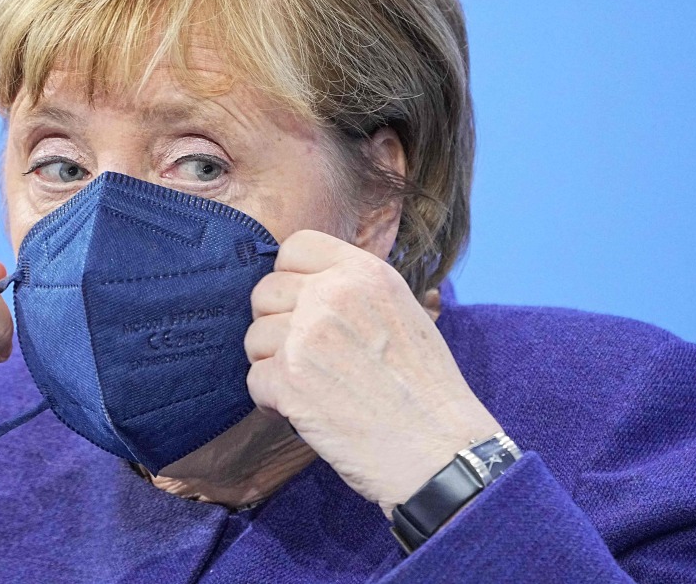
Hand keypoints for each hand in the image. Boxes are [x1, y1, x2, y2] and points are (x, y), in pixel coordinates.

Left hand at [244, 230, 501, 514]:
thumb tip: (308, 284)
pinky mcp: (288, 380)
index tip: (306, 305)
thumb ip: (355, 290)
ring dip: (274, 364)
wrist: (440, 450)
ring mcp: (306, 336)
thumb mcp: (405, 312)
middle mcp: (331, 295)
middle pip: (266, 291)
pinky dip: (273, 401)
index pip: (296, 246)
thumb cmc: (427, 389)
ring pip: (255, 337)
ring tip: (312, 386)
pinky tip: (307, 411)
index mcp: (364, 273)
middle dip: (278, 324)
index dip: (293, 276)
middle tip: (308, 356)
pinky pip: (254, 379)